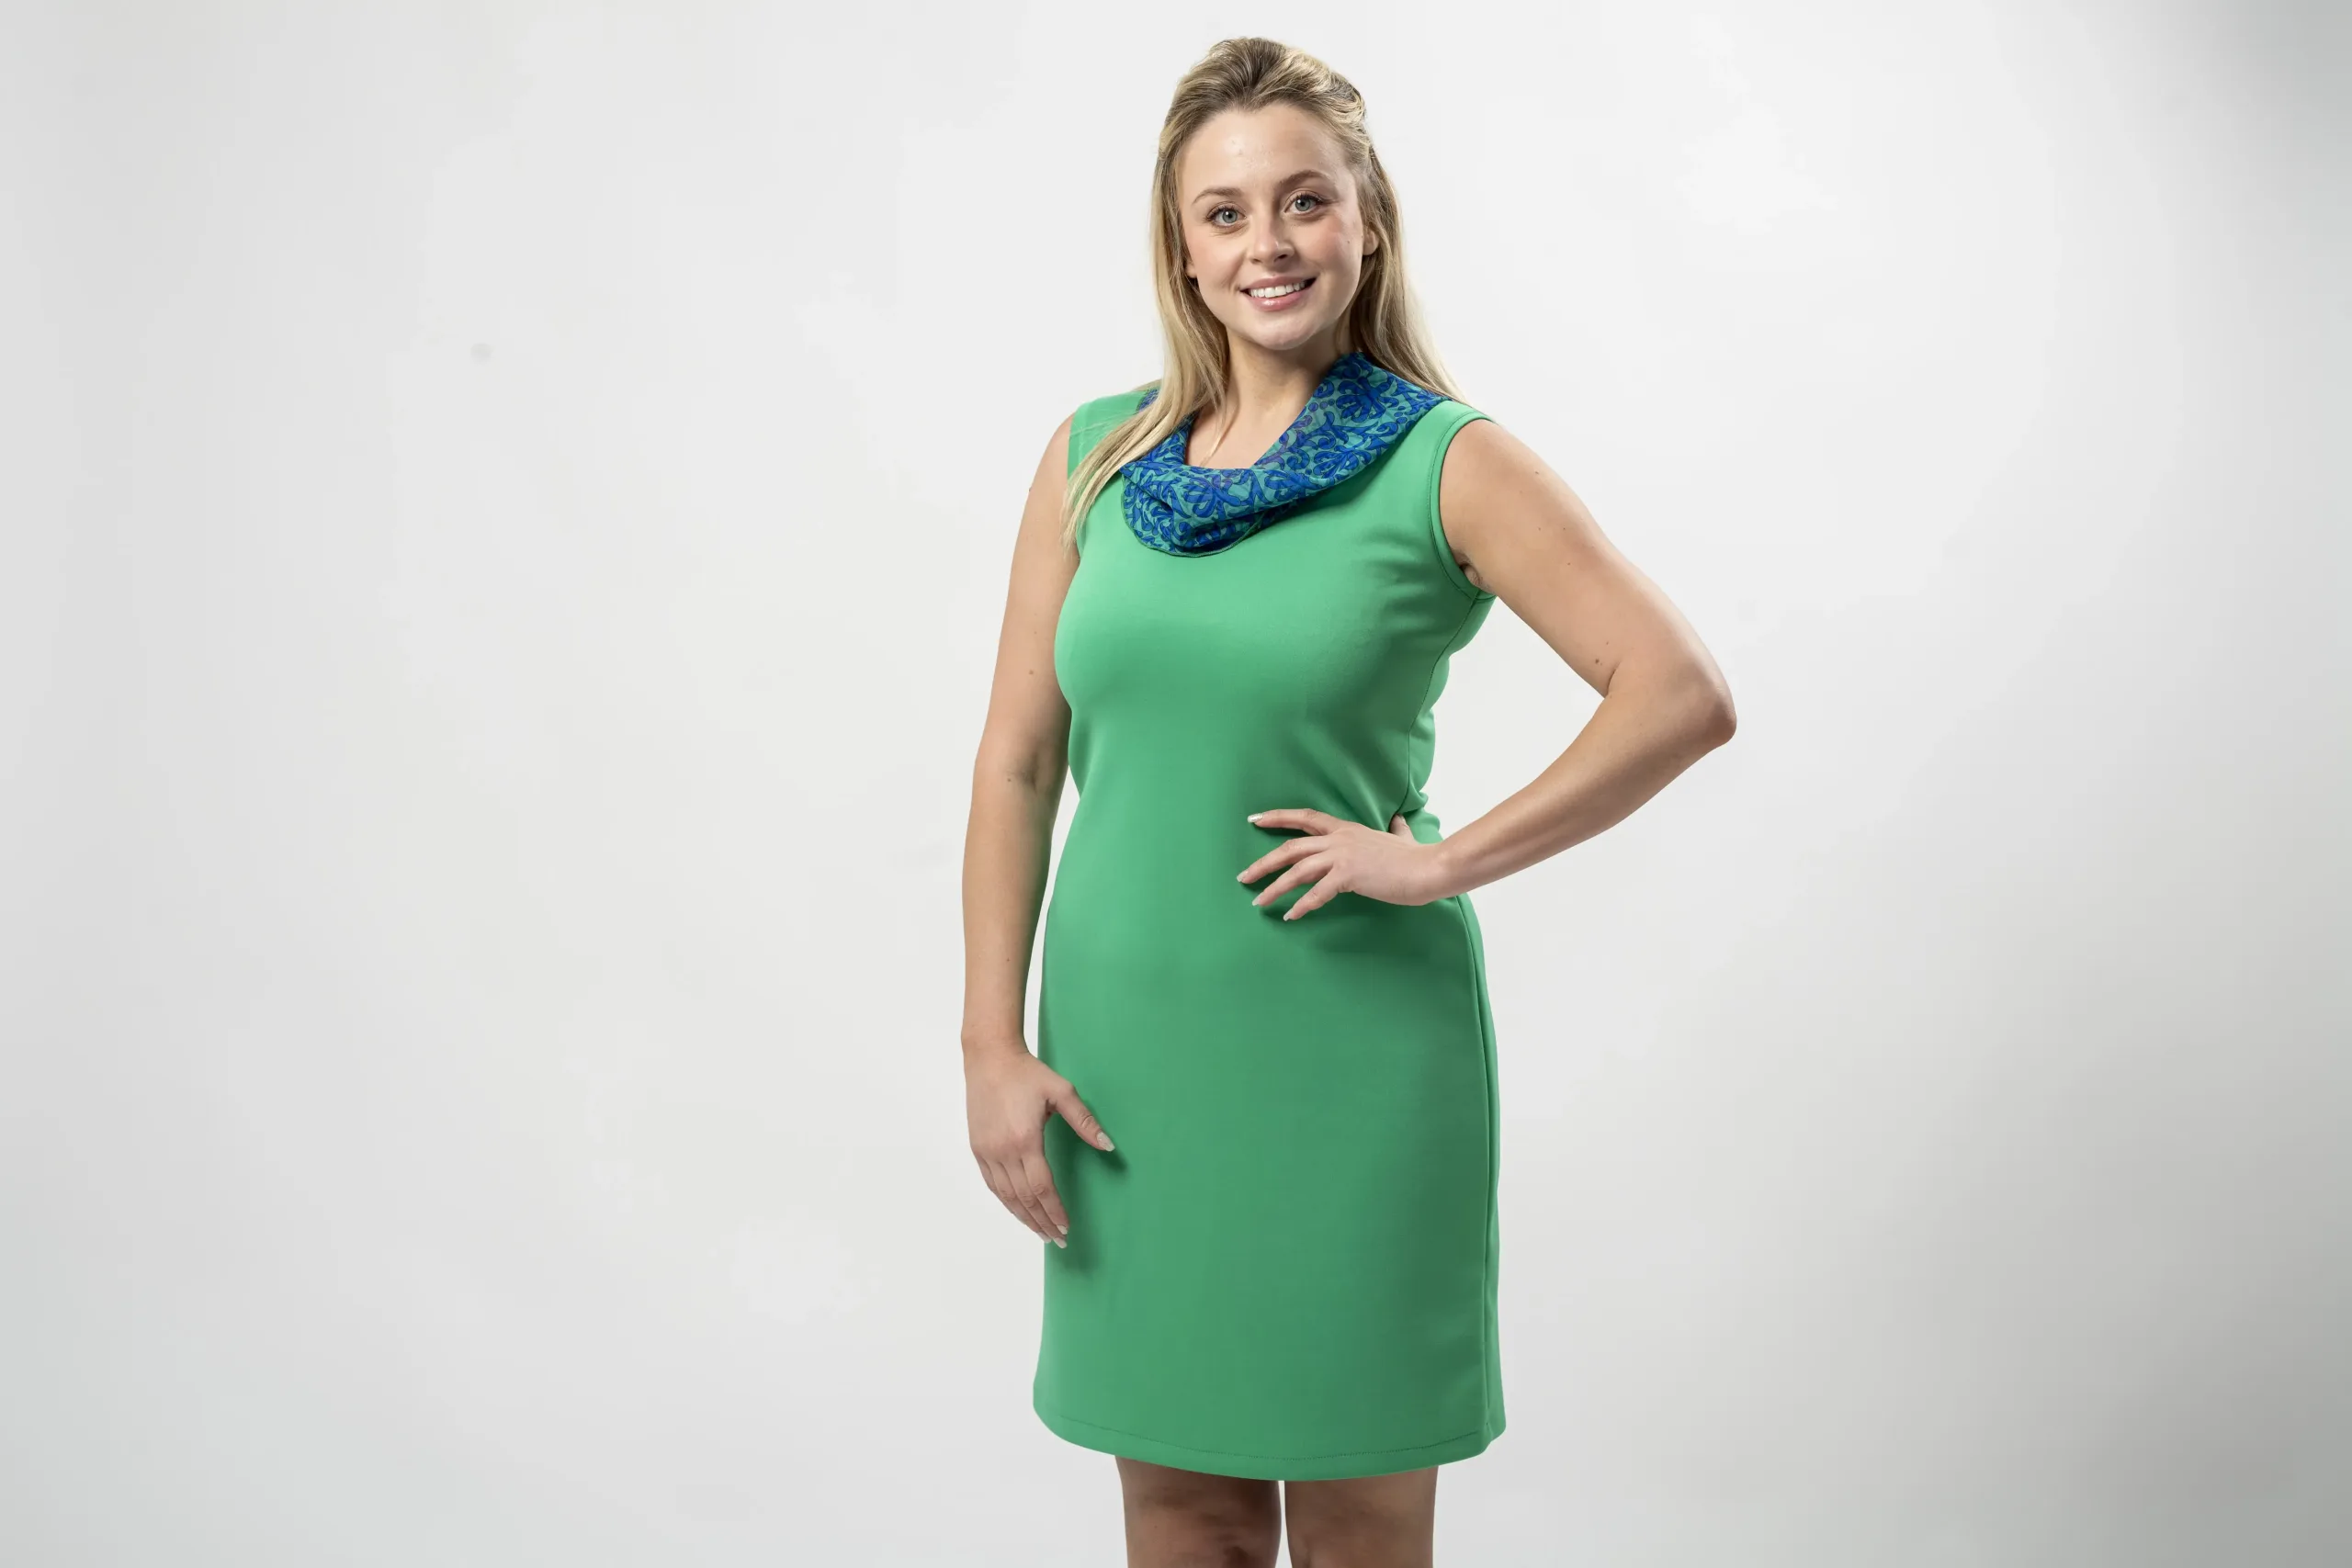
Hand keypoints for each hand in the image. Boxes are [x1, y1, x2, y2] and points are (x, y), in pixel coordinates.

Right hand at [965, 1041, 1114, 1247]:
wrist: (990, 1058)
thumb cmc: (1028, 1073)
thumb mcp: (1062, 1091)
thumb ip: (1085, 1122)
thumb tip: (1108, 1146)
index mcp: (1025, 1139)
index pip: (1042, 1188)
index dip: (1055, 1210)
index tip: (1067, 1226)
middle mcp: (1003, 1150)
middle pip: (1024, 1198)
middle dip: (1043, 1222)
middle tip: (1059, 1239)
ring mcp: (987, 1151)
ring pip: (1006, 1196)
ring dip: (1024, 1218)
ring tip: (1041, 1233)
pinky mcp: (978, 1148)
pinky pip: (992, 1184)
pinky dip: (1006, 1202)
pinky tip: (1018, 1210)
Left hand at [1237, 808, 1447, 918]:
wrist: (1428, 868)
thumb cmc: (1416, 857)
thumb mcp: (1402, 836)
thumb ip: (1396, 829)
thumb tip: (1398, 820)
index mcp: (1346, 829)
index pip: (1305, 817)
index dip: (1278, 817)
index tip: (1255, 819)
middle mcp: (1339, 839)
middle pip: (1291, 847)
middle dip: (1264, 862)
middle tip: (1244, 876)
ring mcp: (1342, 855)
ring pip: (1297, 870)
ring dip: (1274, 887)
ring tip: (1258, 902)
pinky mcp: (1348, 875)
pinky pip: (1316, 892)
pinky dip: (1301, 905)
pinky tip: (1290, 916)